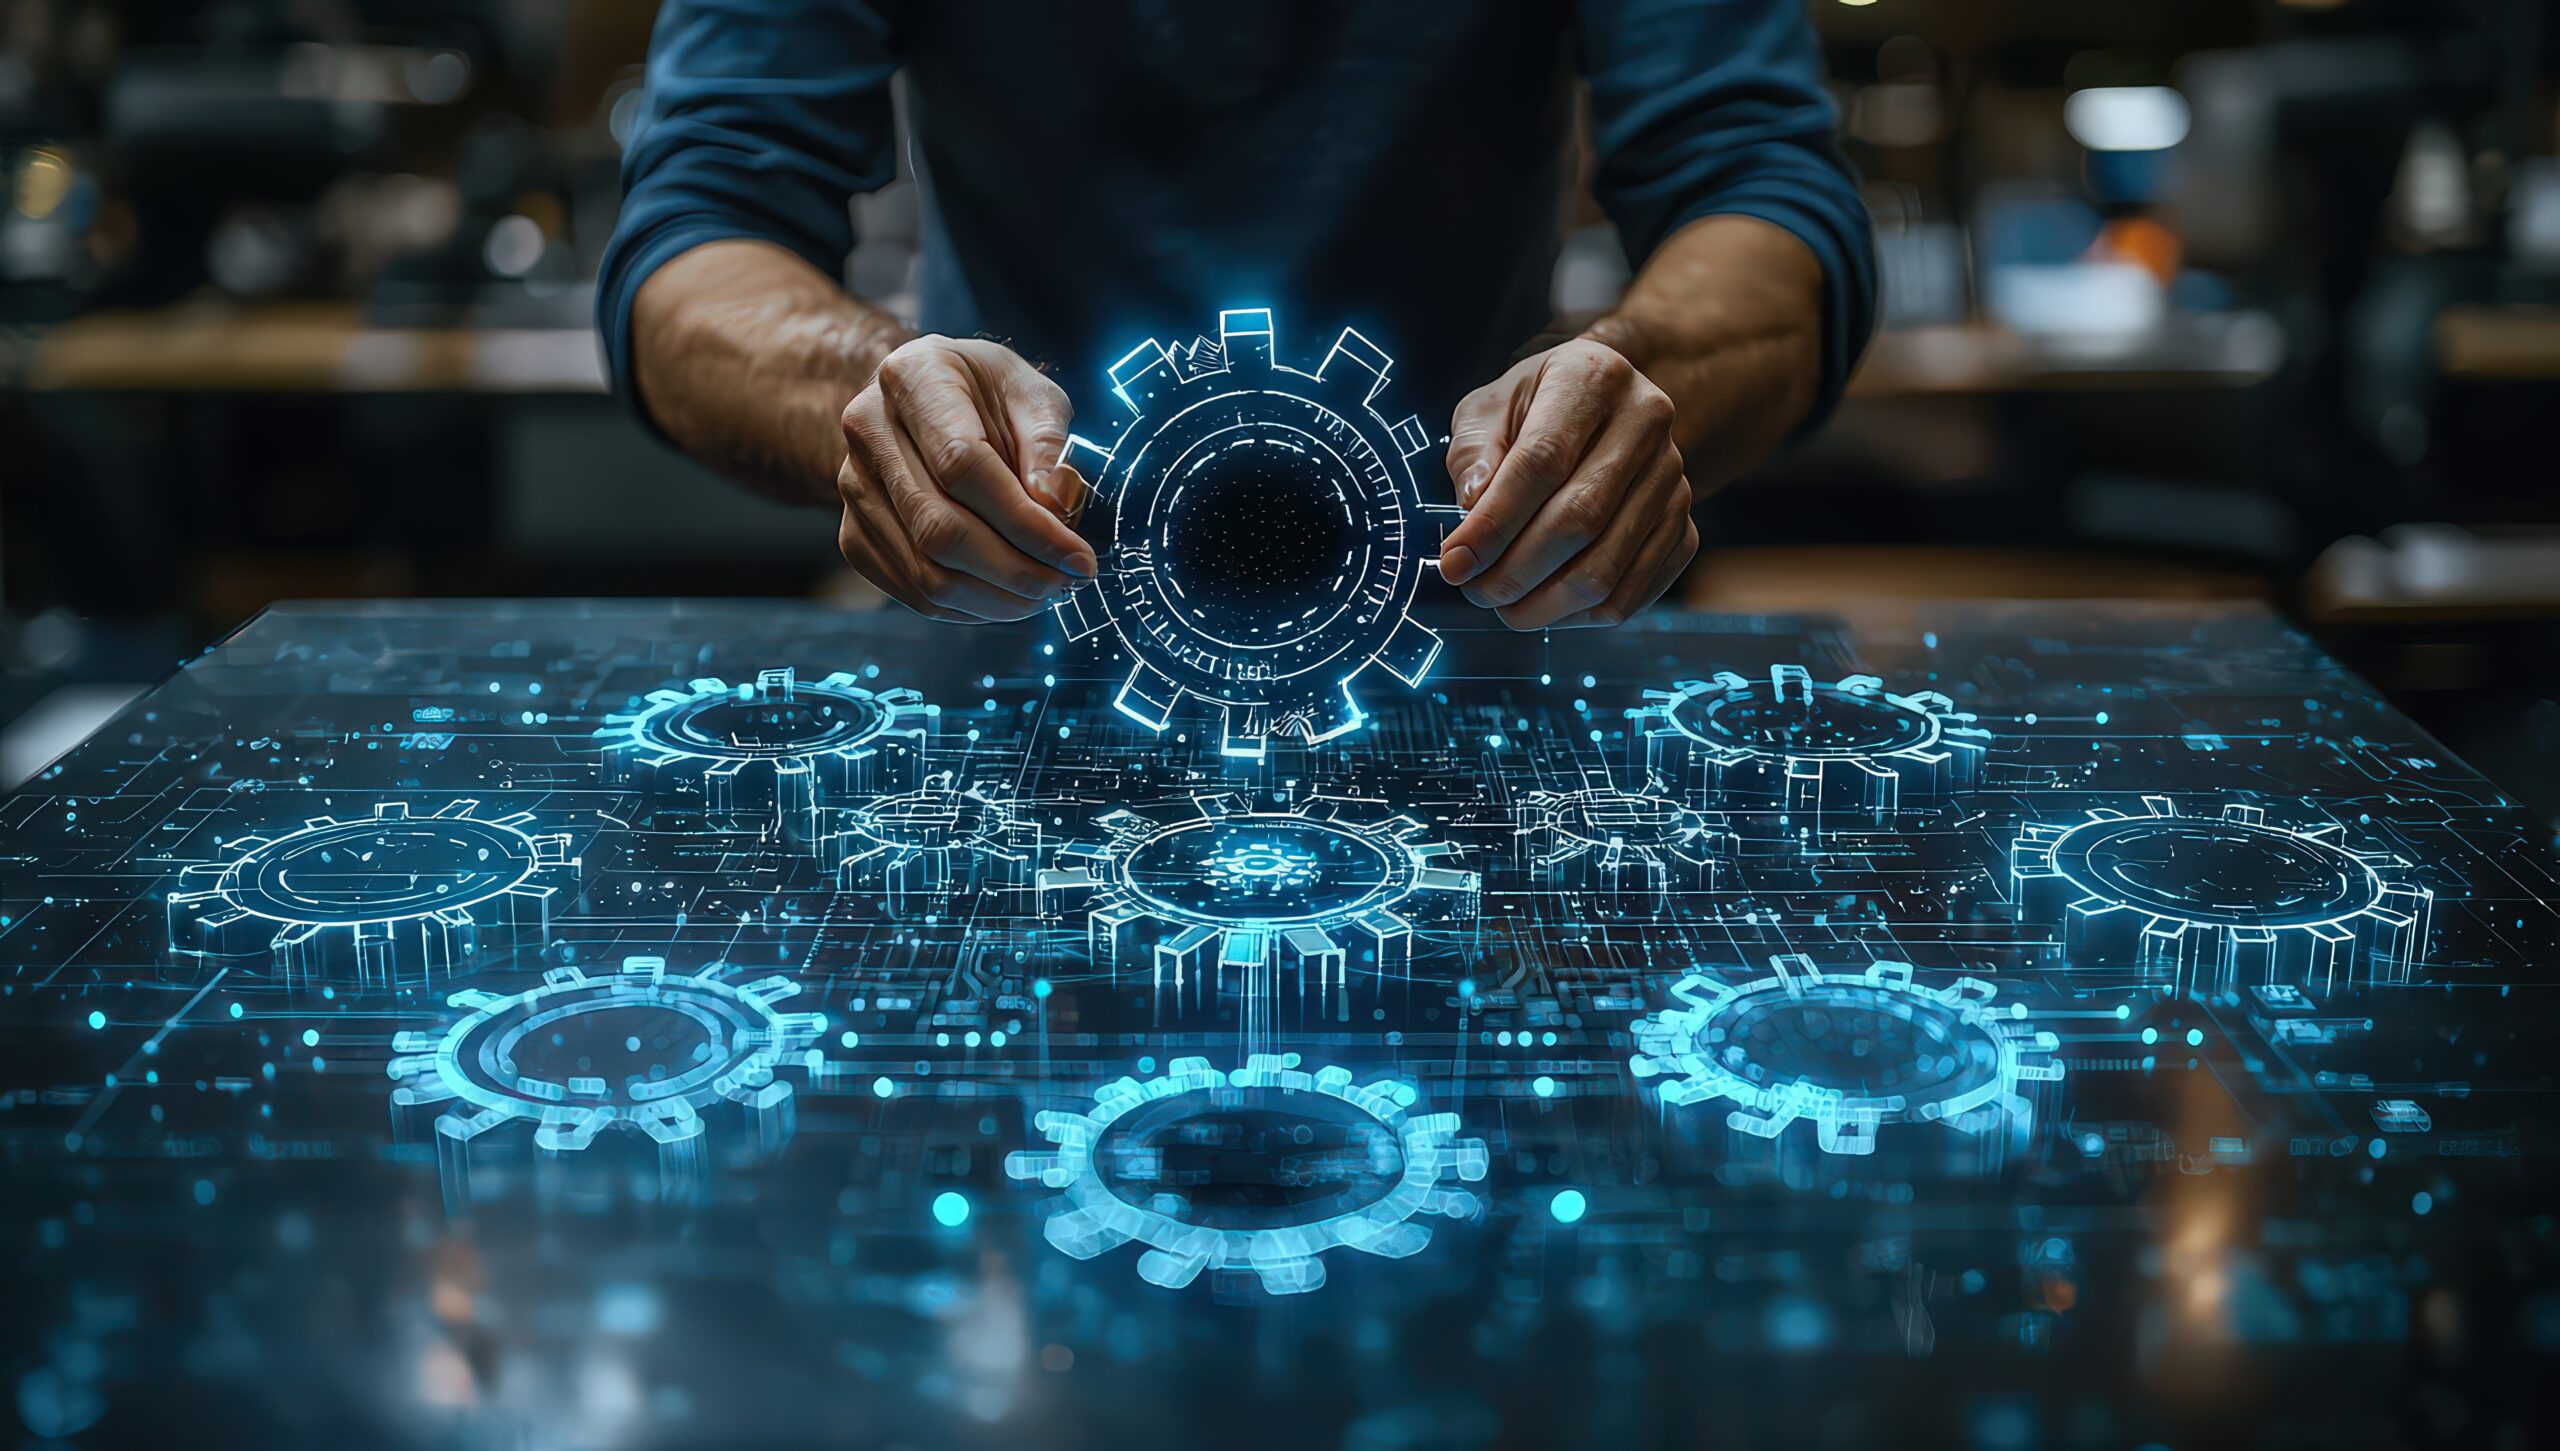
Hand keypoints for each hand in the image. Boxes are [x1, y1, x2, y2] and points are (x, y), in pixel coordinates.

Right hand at [837, 336, 1095, 621]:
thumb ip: (1048, 444)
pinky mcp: (854, 535)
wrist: (923, 399)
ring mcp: (853, 488)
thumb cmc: (986, 394)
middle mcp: (868, 432)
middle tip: (1066, 582)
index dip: (1026, 522)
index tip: (1076, 555)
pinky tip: (1006, 596)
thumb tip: (1057, 507)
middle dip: (1015, 571)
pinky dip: (968, 608)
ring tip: (1044, 592)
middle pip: (939, 529)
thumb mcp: (1030, 392)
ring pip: (925, 573)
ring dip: (996, 600)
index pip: (963, 465)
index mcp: (912, 378)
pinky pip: (912, 593)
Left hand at [1437, 339, 1698, 629]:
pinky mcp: (1684, 522)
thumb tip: (1471, 514)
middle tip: (1474, 592)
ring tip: (1504, 606)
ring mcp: (1674, 476)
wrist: (1603, 408)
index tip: (1455, 563)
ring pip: (1607, 566)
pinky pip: (1636, 589)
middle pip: (1579, 519)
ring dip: (1545, 604)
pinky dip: (1584, 614)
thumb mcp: (1491, 407)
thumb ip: (1473, 453)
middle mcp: (1647, 422)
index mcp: (1593, 377)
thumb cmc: (1534, 408)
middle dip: (1515, 572)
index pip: (1542, 461)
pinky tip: (1548, 605)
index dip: (1494, 523)